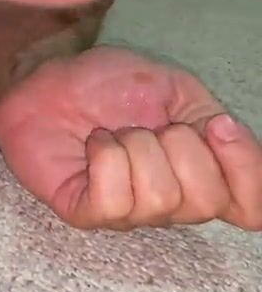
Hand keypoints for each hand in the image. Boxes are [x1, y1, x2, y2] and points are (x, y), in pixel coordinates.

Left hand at [0, 46, 261, 230]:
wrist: (51, 78)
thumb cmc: (108, 86)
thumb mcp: (178, 93)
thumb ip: (215, 126)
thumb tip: (232, 144)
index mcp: (200, 176)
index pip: (251, 210)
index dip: (247, 173)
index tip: (217, 126)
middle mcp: (169, 204)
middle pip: (205, 203)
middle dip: (179, 146)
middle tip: (149, 125)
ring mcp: (127, 213)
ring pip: (160, 199)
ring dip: (137, 147)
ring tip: (116, 132)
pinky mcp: (85, 212)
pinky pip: (114, 202)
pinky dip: (106, 158)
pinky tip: (95, 143)